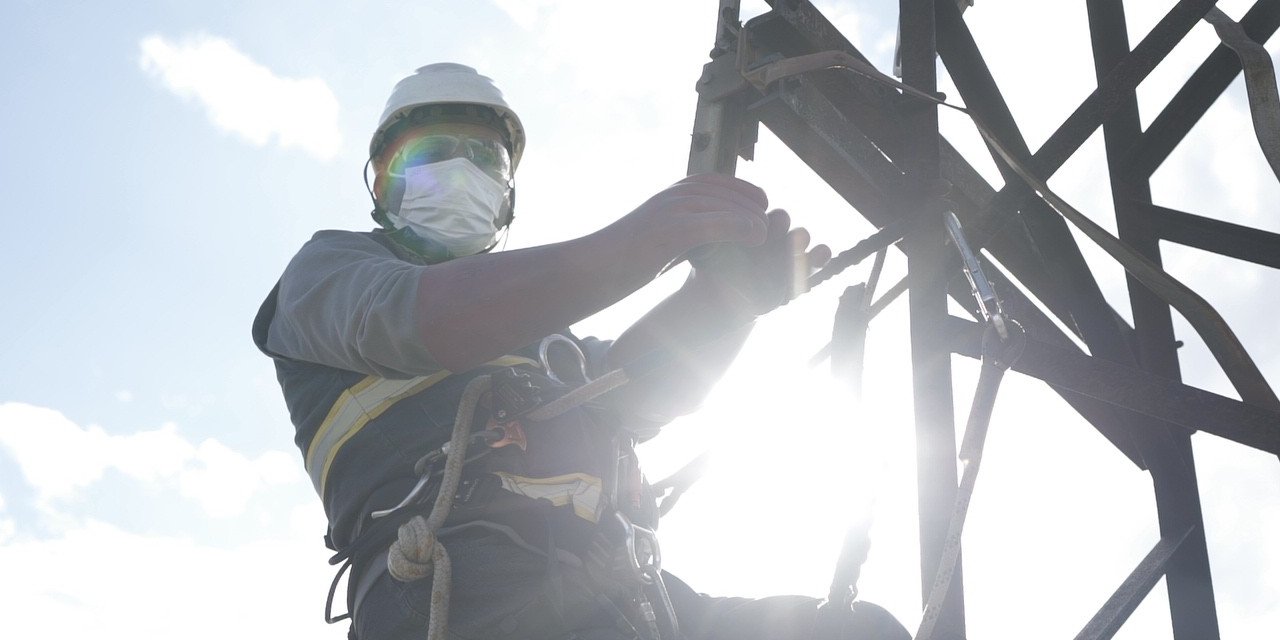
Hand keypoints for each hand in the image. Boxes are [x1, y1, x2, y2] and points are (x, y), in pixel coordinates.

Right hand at [618, 173, 770, 266]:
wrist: (591, 269)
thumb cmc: (625, 259)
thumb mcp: (662, 237)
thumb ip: (689, 232)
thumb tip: (718, 239)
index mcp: (673, 193)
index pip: (723, 183)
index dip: (749, 196)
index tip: (763, 215)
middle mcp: (675, 194)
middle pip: (731, 194)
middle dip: (756, 210)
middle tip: (773, 232)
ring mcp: (673, 209)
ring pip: (729, 206)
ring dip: (754, 220)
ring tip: (768, 239)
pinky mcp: (671, 229)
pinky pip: (717, 223)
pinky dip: (741, 228)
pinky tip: (757, 239)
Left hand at [690, 209, 830, 316]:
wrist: (723, 300)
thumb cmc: (714, 273)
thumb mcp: (708, 256)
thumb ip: (710, 247)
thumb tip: (706, 237)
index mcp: (747, 226)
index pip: (758, 211)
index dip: (758, 215)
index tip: (752, 222)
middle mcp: (770, 235)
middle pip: (781, 220)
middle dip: (779, 223)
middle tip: (773, 229)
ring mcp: (786, 253)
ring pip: (801, 238)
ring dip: (801, 238)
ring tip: (799, 242)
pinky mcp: (798, 273)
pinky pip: (814, 261)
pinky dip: (820, 255)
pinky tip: (821, 253)